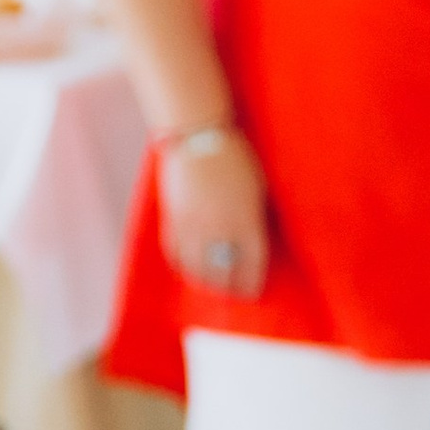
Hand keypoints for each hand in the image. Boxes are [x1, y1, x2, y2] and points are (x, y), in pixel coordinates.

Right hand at [155, 125, 268, 299]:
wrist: (197, 136)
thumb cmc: (236, 158)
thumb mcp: (257, 188)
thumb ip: (255, 218)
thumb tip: (252, 245)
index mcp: (246, 220)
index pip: (252, 264)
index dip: (252, 282)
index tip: (252, 292)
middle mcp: (220, 228)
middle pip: (223, 273)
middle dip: (228, 288)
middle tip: (231, 294)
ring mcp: (193, 225)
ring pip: (196, 268)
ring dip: (204, 281)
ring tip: (210, 286)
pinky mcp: (172, 219)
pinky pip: (174, 253)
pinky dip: (181, 265)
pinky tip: (188, 268)